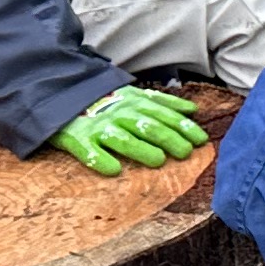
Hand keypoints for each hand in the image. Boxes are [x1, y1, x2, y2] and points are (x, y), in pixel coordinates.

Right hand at [51, 84, 209, 173]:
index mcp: (135, 103)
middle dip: (169, 139)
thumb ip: (164, 103)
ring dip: (141, 149)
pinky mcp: (77, 140)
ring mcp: (98, 127)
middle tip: (185, 153)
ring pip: (122, 139)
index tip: (201, 140)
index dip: (184, 127)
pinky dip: (100, 160)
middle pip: (148, 127)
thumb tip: (193, 110)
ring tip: (158, 160)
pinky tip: (113, 170)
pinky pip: (89, 152)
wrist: (63, 97)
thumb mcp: (135, 95)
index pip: (164, 115)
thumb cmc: (106, 101)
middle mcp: (119, 114)